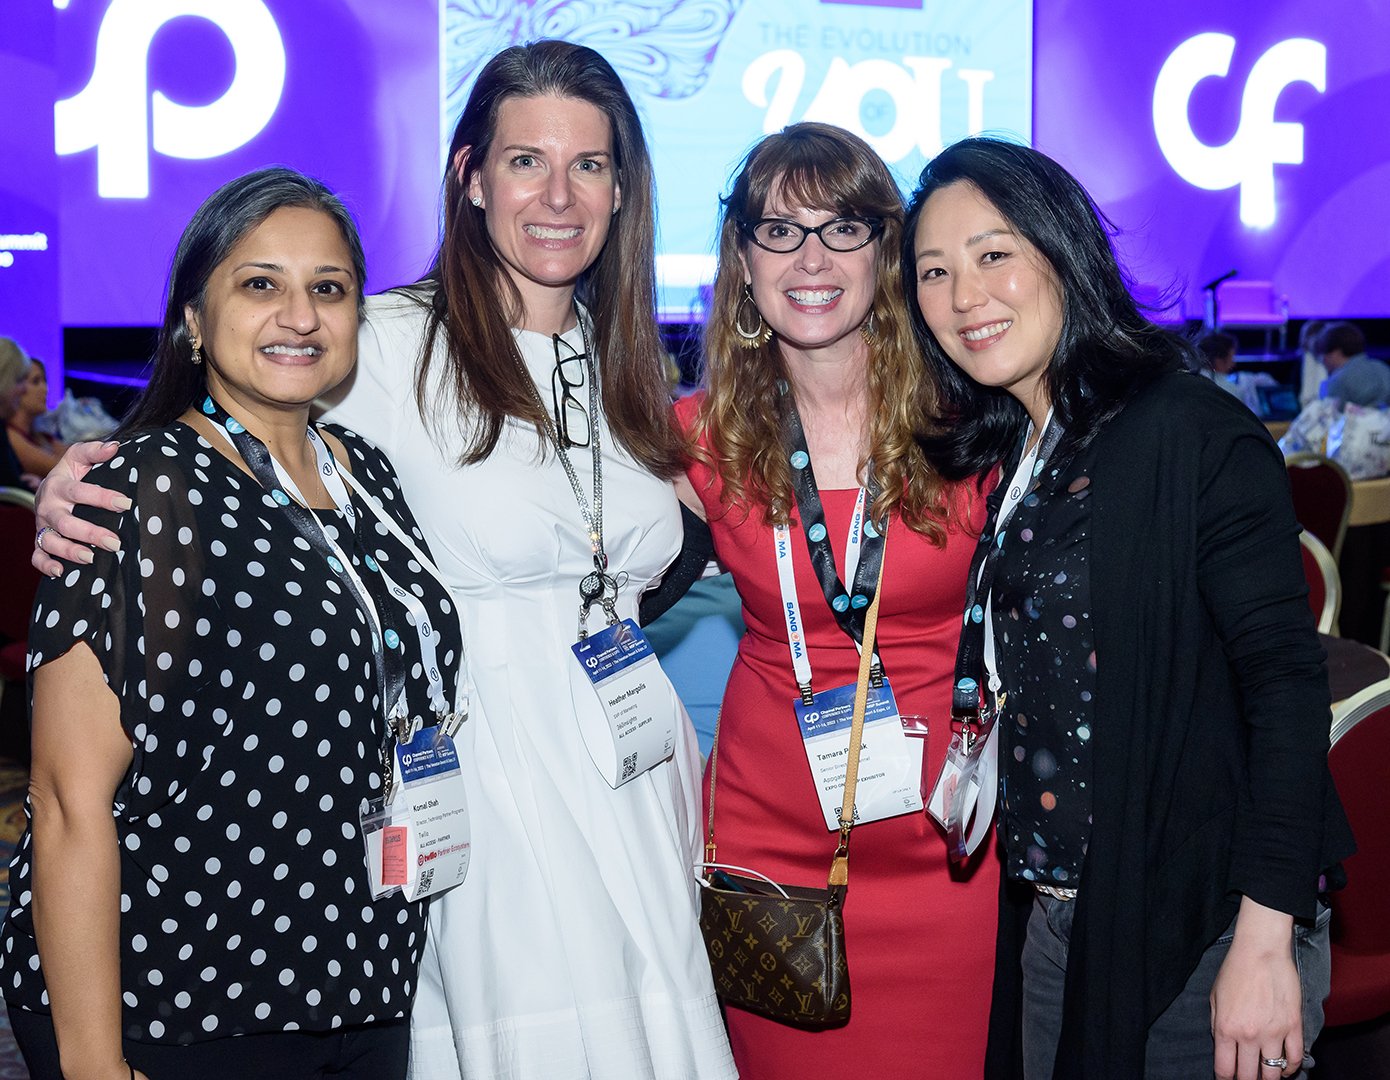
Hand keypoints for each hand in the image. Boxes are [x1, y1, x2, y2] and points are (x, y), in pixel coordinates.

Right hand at [31, 441, 126, 576]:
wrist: (49, 490)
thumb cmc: (71, 474)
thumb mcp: (78, 458)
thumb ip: (94, 451)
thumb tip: (113, 447)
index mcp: (58, 486)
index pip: (79, 492)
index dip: (101, 497)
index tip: (125, 503)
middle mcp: (48, 507)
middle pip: (65, 522)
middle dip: (89, 532)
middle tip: (114, 542)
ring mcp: (42, 526)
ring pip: (49, 541)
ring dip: (69, 551)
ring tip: (90, 558)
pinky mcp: (40, 541)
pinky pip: (36, 556)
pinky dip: (45, 565)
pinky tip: (60, 572)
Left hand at [1211, 896, 1301, 1079]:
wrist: (1261, 951)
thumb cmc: (1235, 970)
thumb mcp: (1214, 997)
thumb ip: (1216, 1025)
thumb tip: (1222, 1046)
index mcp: (1226, 1028)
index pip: (1225, 1069)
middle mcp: (1249, 1036)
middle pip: (1249, 1077)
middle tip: (1247, 1078)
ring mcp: (1274, 1033)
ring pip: (1274, 1074)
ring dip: (1269, 1078)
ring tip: (1265, 1076)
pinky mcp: (1294, 1027)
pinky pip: (1295, 1059)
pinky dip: (1291, 1069)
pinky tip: (1285, 1068)